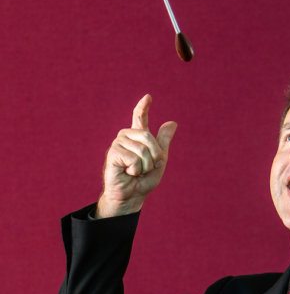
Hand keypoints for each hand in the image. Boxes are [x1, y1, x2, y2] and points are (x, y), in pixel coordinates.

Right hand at [96, 94, 177, 217]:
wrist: (132, 196)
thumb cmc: (143, 180)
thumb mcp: (159, 159)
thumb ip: (163, 141)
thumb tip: (172, 122)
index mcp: (137, 137)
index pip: (140, 117)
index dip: (144, 107)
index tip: (148, 97)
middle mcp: (126, 136)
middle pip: (148, 137)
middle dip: (154, 157)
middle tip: (146, 168)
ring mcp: (118, 143)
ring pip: (142, 150)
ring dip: (145, 166)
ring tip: (135, 172)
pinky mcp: (113, 154)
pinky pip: (134, 159)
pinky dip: (136, 170)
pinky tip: (128, 173)